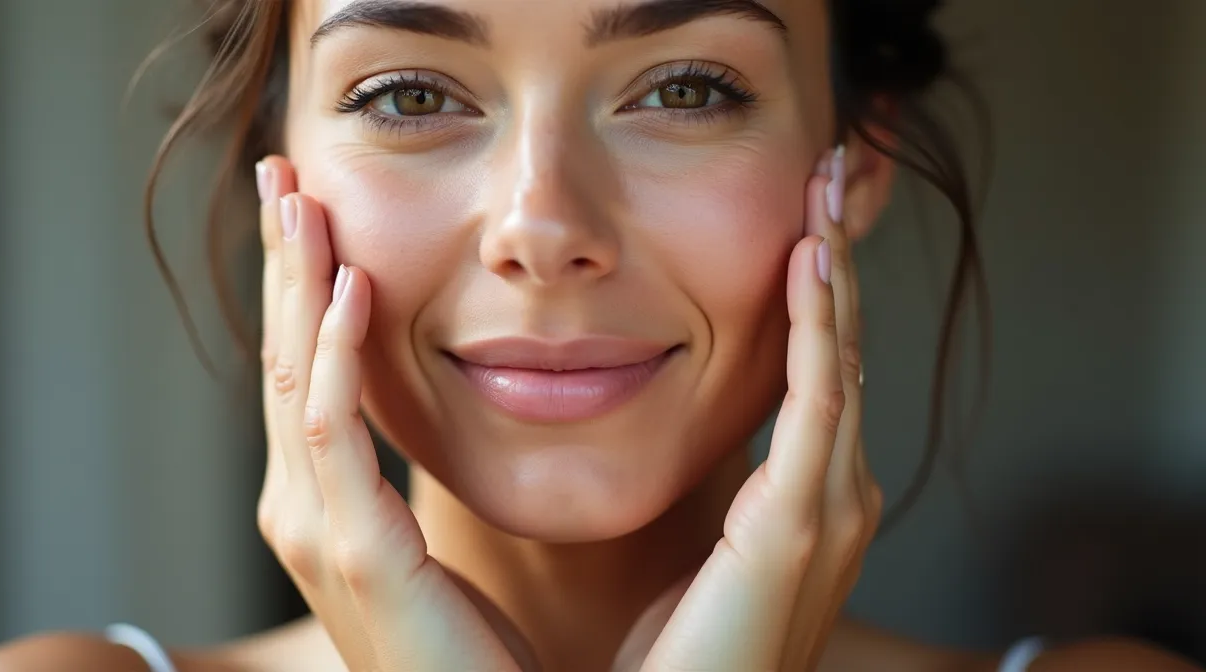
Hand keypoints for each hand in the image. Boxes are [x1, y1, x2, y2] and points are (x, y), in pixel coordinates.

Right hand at [253, 157, 536, 671]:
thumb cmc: (476, 650)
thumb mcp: (432, 544)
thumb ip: (408, 481)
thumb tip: (435, 409)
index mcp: (326, 503)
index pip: (305, 368)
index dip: (301, 285)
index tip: (308, 208)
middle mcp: (305, 509)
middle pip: (284, 357)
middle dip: (283, 263)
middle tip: (282, 173)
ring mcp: (321, 532)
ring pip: (296, 377)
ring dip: (298, 283)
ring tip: (300, 200)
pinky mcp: (357, 554)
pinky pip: (335, 433)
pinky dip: (337, 356)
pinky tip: (353, 288)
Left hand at [615, 148, 881, 671]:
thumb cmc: (670, 652)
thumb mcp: (694, 548)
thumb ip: (709, 489)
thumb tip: (678, 428)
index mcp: (803, 501)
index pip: (817, 371)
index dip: (816, 294)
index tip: (801, 219)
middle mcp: (832, 497)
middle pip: (842, 352)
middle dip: (837, 262)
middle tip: (829, 174)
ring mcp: (827, 511)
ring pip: (841, 361)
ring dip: (834, 273)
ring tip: (826, 190)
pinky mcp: (800, 526)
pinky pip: (819, 403)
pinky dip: (821, 328)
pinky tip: (810, 261)